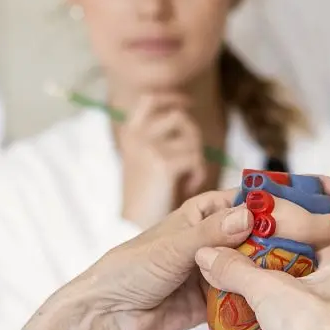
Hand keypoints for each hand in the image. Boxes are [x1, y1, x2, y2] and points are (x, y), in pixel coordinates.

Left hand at [24, 177, 329, 329]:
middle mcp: (220, 237)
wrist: (107, 319)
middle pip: (274, 229)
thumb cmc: (130, 270)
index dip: (299, 190)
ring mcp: (224, 269)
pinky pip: (255, 295)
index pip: (261, 196)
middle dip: (309, 230)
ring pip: (270, 263)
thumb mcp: (171, 248)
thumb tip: (250, 215)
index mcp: (208, 212)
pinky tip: (303, 298)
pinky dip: (277, 296)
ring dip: (299, 264)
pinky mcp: (221, 300)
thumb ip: (211, 235)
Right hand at [120, 93, 208, 228]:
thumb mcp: (150, 165)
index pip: (150, 101)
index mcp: (132, 134)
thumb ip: (165, 142)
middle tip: (193, 161)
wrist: (133, 231)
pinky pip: (195, 159)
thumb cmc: (149, 201)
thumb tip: (190, 122)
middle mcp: (138, 137)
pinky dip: (198, 174)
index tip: (187, 103)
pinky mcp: (162, 164)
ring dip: (197, 159)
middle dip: (194, 137)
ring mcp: (149, 148)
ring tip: (188, 179)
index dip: (170, 97)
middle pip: (179, 117)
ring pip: (192, 139)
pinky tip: (188, 188)